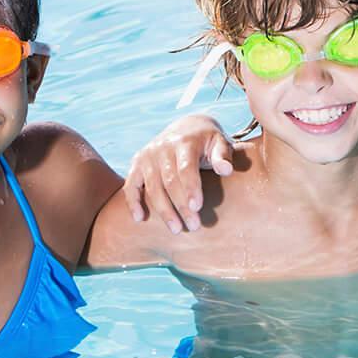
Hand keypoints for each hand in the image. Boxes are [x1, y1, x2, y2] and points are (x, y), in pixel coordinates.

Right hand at [124, 116, 233, 232]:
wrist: (187, 128)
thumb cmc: (207, 142)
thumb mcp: (220, 142)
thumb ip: (223, 156)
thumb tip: (226, 170)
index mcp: (184, 142)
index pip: (186, 168)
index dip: (191, 188)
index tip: (197, 208)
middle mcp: (162, 148)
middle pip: (169, 181)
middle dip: (180, 206)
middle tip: (193, 226)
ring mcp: (148, 156)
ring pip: (152, 187)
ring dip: (163, 210)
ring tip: (176, 229)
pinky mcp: (137, 164)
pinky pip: (131, 185)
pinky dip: (133, 202)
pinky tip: (140, 219)